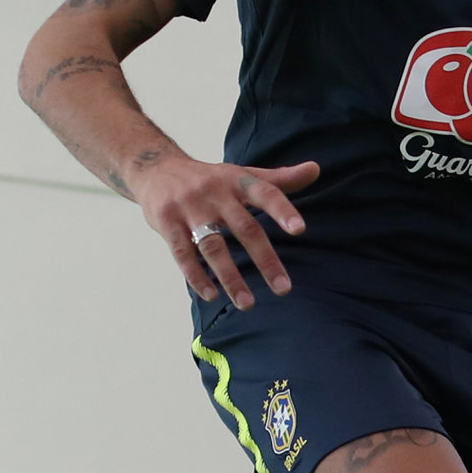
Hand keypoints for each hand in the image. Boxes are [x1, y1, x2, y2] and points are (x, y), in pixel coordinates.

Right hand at [137, 155, 318, 308]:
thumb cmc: (209, 179)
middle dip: (265, 259)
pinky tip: (212, 295)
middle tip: (284, 288)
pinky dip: (197, 276)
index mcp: (236, 180)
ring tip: (248, 304)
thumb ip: (278, 179)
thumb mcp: (241, 174)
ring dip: (230, 277)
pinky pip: (182, 253)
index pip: (264, 192)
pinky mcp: (166, 222)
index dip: (281, 209)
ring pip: (212, 246)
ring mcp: (189, 208)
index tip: (300, 230)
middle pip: (243, 227)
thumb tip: (316, 170)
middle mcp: (214, 193)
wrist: (155, 168)